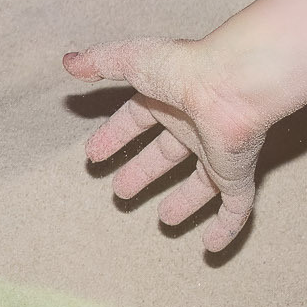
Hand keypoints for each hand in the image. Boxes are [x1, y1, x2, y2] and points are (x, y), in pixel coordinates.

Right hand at [66, 37, 277, 250]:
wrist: (234, 83)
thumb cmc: (183, 67)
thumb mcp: (130, 60)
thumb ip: (100, 62)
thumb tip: (68, 63)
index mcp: (167, 99)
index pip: (136, 121)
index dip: (114, 137)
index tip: (92, 155)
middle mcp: (193, 127)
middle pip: (165, 155)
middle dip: (143, 173)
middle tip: (120, 191)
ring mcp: (218, 152)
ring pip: (202, 183)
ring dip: (183, 201)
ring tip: (165, 221)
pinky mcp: (238, 174)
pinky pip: (235, 207)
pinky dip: (226, 228)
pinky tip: (212, 247)